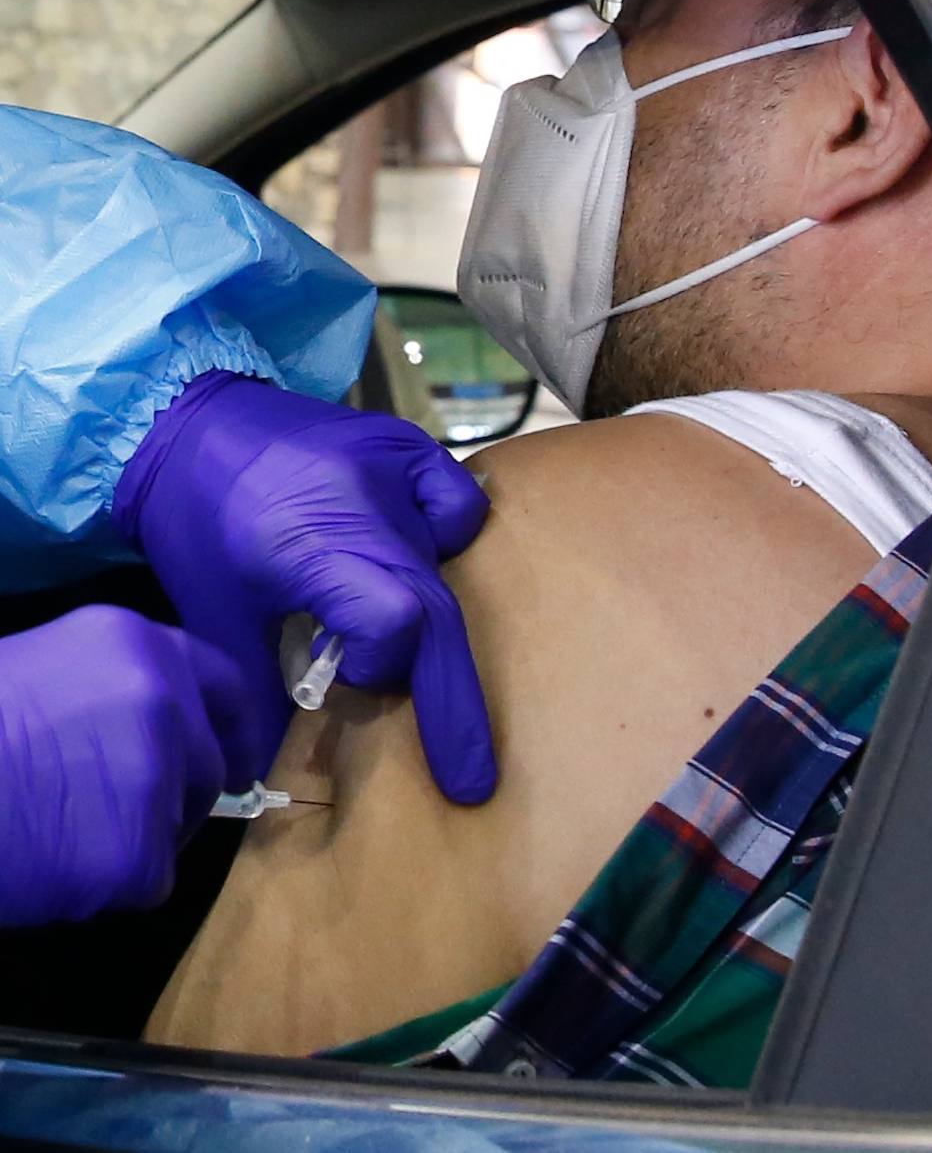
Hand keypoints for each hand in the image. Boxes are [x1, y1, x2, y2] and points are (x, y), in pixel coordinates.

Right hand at [0, 606, 246, 925]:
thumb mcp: (45, 666)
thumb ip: (113, 685)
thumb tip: (149, 724)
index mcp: (139, 643)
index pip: (224, 683)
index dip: (228, 727)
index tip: (230, 757)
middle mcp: (164, 700)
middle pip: (208, 763)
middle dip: (177, 792)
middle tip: (115, 810)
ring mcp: (157, 776)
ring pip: (178, 823)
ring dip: (137, 835)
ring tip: (63, 829)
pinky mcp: (139, 851)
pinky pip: (148, 877)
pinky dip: (112, 884)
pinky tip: (56, 863)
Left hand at [113, 372, 496, 803]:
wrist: (191, 423)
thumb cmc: (198, 524)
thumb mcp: (216, 616)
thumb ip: (259, 692)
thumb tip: (267, 774)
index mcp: (314, 546)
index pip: (396, 622)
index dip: (385, 668)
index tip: (346, 680)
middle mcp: (368, 504)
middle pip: (439, 612)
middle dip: (456, 704)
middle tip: (471, 778)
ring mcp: (395, 467)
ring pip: (449, 564)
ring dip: (432, 613)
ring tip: (394, 622)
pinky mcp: (407, 445)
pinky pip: (458, 507)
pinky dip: (449, 540)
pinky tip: (417, 552)